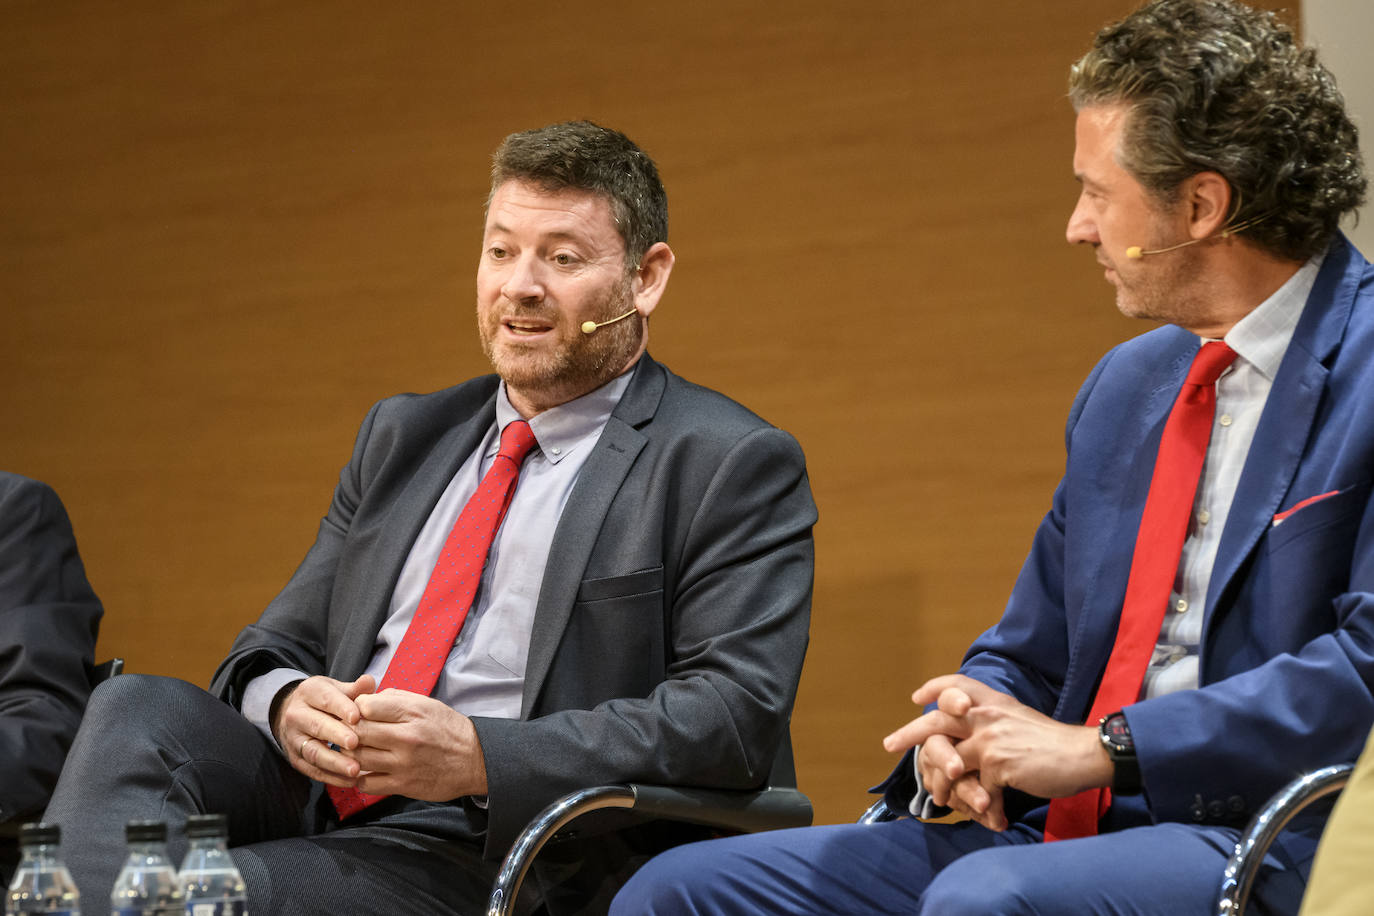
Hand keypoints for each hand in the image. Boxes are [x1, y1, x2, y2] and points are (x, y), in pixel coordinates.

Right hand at [276, 674, 375, 786]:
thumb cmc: (326, 700)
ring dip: (334, 763)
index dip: (341, 708)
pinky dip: (331, 777)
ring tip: (355, 769)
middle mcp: (297, 715)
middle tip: (356, 744)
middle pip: (317, 726)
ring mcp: (294, 739)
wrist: (295, 712)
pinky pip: (312, 770)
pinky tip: (350, 781)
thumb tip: (369, 681)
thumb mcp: (337, 688)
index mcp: (309, 692)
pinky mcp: (296, 758)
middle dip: (337, 736)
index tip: (357, 717)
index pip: (326, 699)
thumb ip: (355, 688)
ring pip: (313, 752)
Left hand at [347, 688, 487, 800]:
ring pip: (358, 758)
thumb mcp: (427, 704)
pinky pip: (366, 783)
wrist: (474, 760)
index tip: (359, 713)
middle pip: (357, 732)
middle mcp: (407, 738)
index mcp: (413, 712)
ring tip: (356, 750)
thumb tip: (365, 699)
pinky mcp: (403, 785)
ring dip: (351, 755)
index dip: (357, 709)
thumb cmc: (447, 729)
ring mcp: (403, 764)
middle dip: (349, 731)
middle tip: (350, 733)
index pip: (365, 706)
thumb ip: (395, 698)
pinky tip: (365, 770)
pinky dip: (360, 777)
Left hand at [883, 674, 1112, 830]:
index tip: (916, 697)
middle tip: (889, 744)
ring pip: (950, 763)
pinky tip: (991, 819)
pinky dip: (983, 807)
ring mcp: (989, 740)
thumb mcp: (1020, 719)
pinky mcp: (998, 765)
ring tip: (939, 800)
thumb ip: (994, 723)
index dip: (935, 688)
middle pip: (937, 720)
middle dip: (909, 734)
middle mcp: (987, 716)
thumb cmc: (1055, 743)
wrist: (1083, 754)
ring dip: (942, 785)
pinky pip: (977, 790)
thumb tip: (972, 737)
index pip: (956, 684)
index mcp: (993, 702)